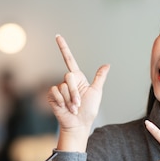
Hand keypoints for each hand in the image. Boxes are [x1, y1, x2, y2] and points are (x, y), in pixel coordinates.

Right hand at [48, 35, 109, 150]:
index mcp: (78, 78)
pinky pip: (55, 92)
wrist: (78, 124)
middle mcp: (67, 81)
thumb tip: (107, 64)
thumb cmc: (88, 110)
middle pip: (68, 77)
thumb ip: (99, 78)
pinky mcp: (52, 96)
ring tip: (73, 108)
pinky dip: (62, 101)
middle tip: (78, 104)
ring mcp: (59, 88)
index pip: (69, 59)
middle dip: (75, 92)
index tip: (57, 36)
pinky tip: (64, 108)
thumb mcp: (96, 92)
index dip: (63, 47)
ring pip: (63, 87)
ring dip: (70, 100)